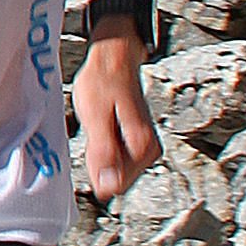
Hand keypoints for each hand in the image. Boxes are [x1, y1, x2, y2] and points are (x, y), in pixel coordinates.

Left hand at [72, 26, 161, 203]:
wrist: (114, 59)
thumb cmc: (103, 81)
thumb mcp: (95, 118)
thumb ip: (103, 154)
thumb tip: (108, 186)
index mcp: (143, 148)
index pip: (115, 185)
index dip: (96, 167)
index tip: (94, 142)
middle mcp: (151, 151)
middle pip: (116, 180)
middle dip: (99, 161)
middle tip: (96, 131)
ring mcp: (147, 149)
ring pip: (115, 171)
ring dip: (101, 154)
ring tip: (101, 126)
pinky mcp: (140, 145)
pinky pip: (117, 160)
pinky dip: (104, 148)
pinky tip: (104, 128)